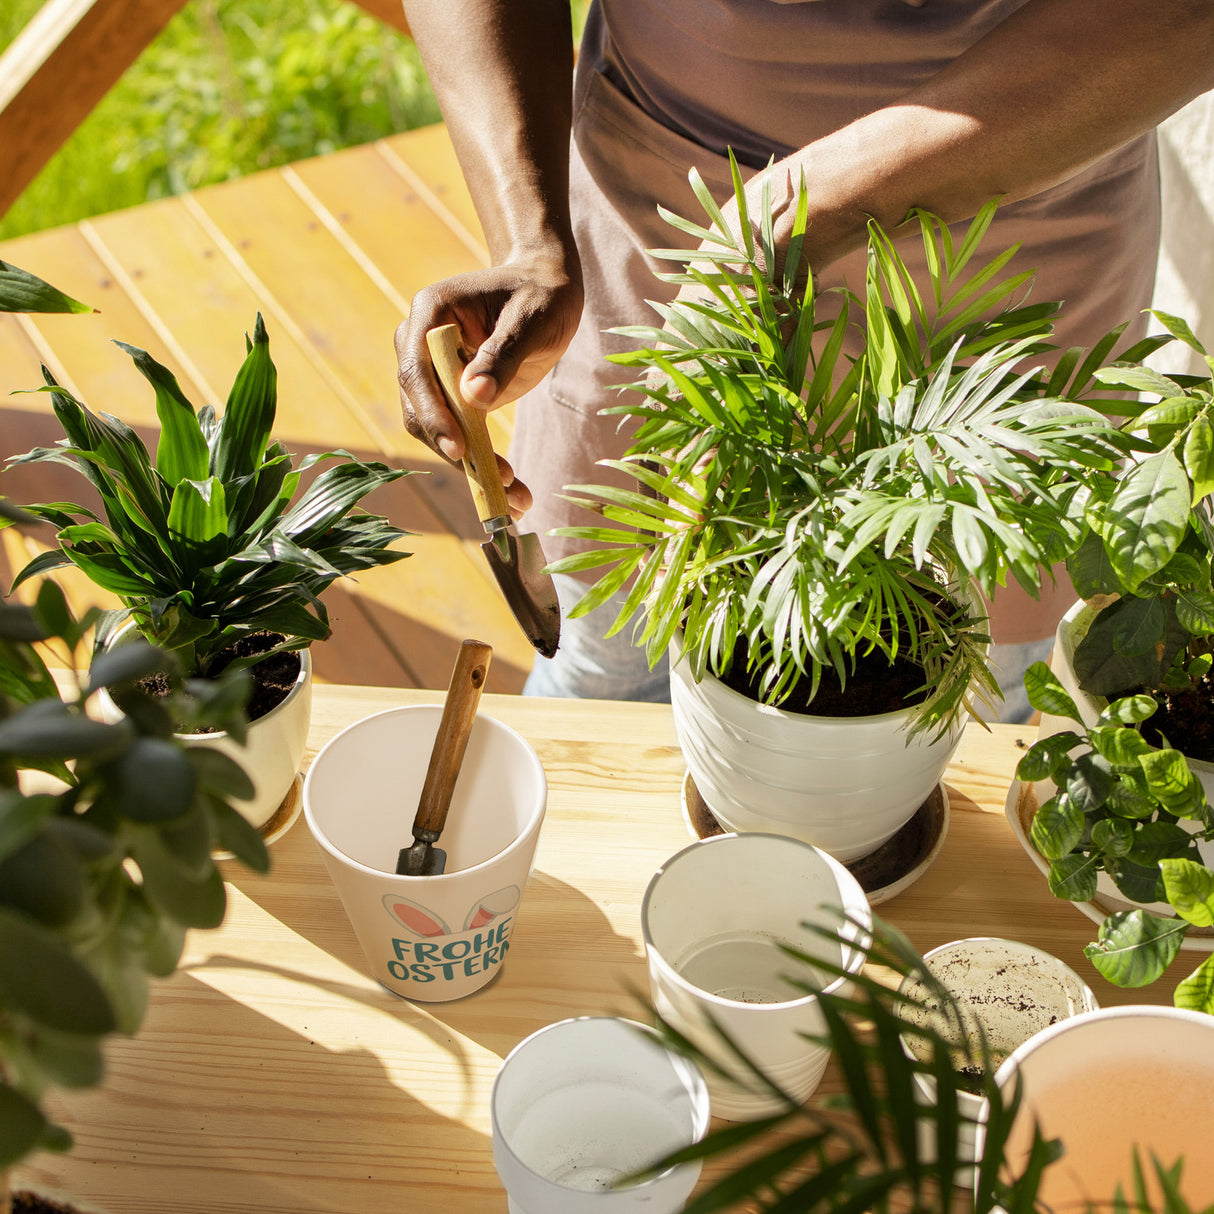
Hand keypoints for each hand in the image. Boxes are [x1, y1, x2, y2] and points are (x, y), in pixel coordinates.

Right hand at [395, 258, 582, 518]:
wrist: (544, 287)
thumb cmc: (540, 294)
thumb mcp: (531, 319)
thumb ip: (503, 354)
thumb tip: (474, 397)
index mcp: (431, 314)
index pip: (418, 372)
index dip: (434, 414)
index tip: (460, 449)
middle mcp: (419, 345)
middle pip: (422, 410)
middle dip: (459, 453)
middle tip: (501, 486)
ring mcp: (433, 375)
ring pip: (438, 433)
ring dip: (473, 469)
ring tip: (515, 500)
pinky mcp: (452, 399)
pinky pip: (460, 438)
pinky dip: (483, 465)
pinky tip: (512, 492)